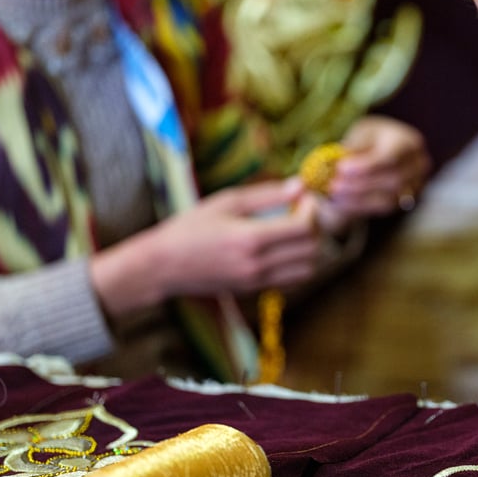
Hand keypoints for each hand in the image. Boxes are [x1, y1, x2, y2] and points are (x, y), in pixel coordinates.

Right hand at [91, 178, 326, 314]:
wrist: (163, 266)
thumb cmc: (191, 227)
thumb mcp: (227, 201)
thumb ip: (267, 194)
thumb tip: (301, 185)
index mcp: (251, 238)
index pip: (305, 228)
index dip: (312, 210)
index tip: (303, 198)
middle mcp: (258, 265)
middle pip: (312, 249)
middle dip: (314, 227)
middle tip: (301, 212)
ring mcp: (257, 282)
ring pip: (308, 269)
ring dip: (309, 248)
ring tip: (293, 231)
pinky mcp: (255, 291)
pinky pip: (293, 281)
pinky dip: (298, 264)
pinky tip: (282, 248)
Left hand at [327, 114, 430, 217]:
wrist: (385, 151)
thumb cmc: (371, 139)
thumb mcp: (362, 134)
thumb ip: (355, 146)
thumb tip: (340, 159)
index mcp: (409, 142)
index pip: (391, 157)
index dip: (366, 165)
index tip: (341, 168)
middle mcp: (418, 166)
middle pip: (391, 180)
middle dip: (359, 185)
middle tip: (333, 185)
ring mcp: (415, 187)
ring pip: (387, 199)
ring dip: (357, 199)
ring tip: (333, 194)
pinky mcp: (404, 202)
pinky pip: (382, 209)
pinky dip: (360, 206)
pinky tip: (341, 202)